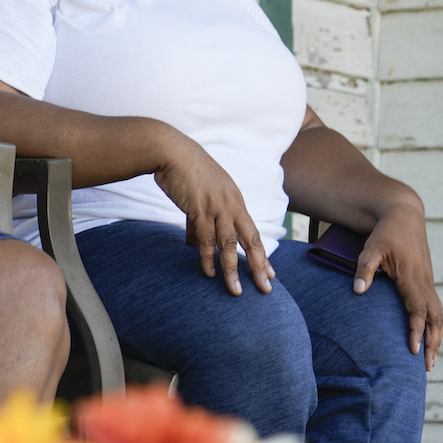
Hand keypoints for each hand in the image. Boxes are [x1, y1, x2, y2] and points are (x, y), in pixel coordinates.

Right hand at [152, 134, 273, 295]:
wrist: (173, 152)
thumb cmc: (187, 171)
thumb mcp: (202, 195)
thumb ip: (202, 220)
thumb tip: (194, 243)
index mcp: (235, 201)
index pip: (253, 232)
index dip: (262, 254)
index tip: (270, 273)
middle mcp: (231, 205)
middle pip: (250, 240)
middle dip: (259, 266)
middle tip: (266, 288)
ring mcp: (216, 207)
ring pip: (228, 244)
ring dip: (232, 269)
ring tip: (236, 290)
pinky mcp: (199, 208)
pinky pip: (205, 238)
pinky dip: (207, 257)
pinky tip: (210, 273)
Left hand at [353, 198, 442, 367]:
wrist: (404, 214)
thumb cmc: (386, 232)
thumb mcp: (371, 248)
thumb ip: (364, 270)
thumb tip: (358, 291)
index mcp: (412, 278)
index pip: (418, 310)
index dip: (416, 331)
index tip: (413, 351)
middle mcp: (424, 282)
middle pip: (435, 318)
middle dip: (433, 343)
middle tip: (427, 367)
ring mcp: (428, 281)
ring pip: (439, 314)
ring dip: (437, 336)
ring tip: (430, 359)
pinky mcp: (426, 280)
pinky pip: (435, 307)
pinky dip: (435, 324)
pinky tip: (429, 336)